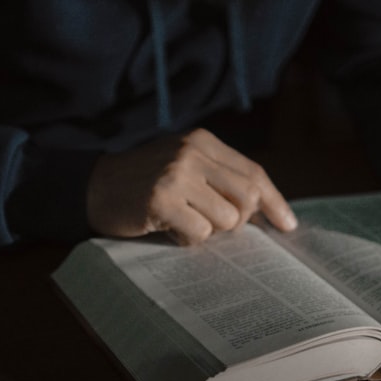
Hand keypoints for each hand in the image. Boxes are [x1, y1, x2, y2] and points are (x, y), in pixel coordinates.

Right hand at [86, 128, 296, 244]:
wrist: (93, 187)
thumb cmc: (144, 182)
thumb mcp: (184, 166)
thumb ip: (220, 179)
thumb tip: (266, 211)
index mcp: (202, 141)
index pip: (253, 172)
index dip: (274, 201)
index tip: (288, 225)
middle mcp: (192, 152)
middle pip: (247, 198)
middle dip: (237, 220)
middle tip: (209, 221)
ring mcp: (177, 175)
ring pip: (226, 220)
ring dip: (207, 230)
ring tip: (180, 219)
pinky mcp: (161, 199)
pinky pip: (200, 233)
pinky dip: (187, 238)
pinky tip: (167, 227)